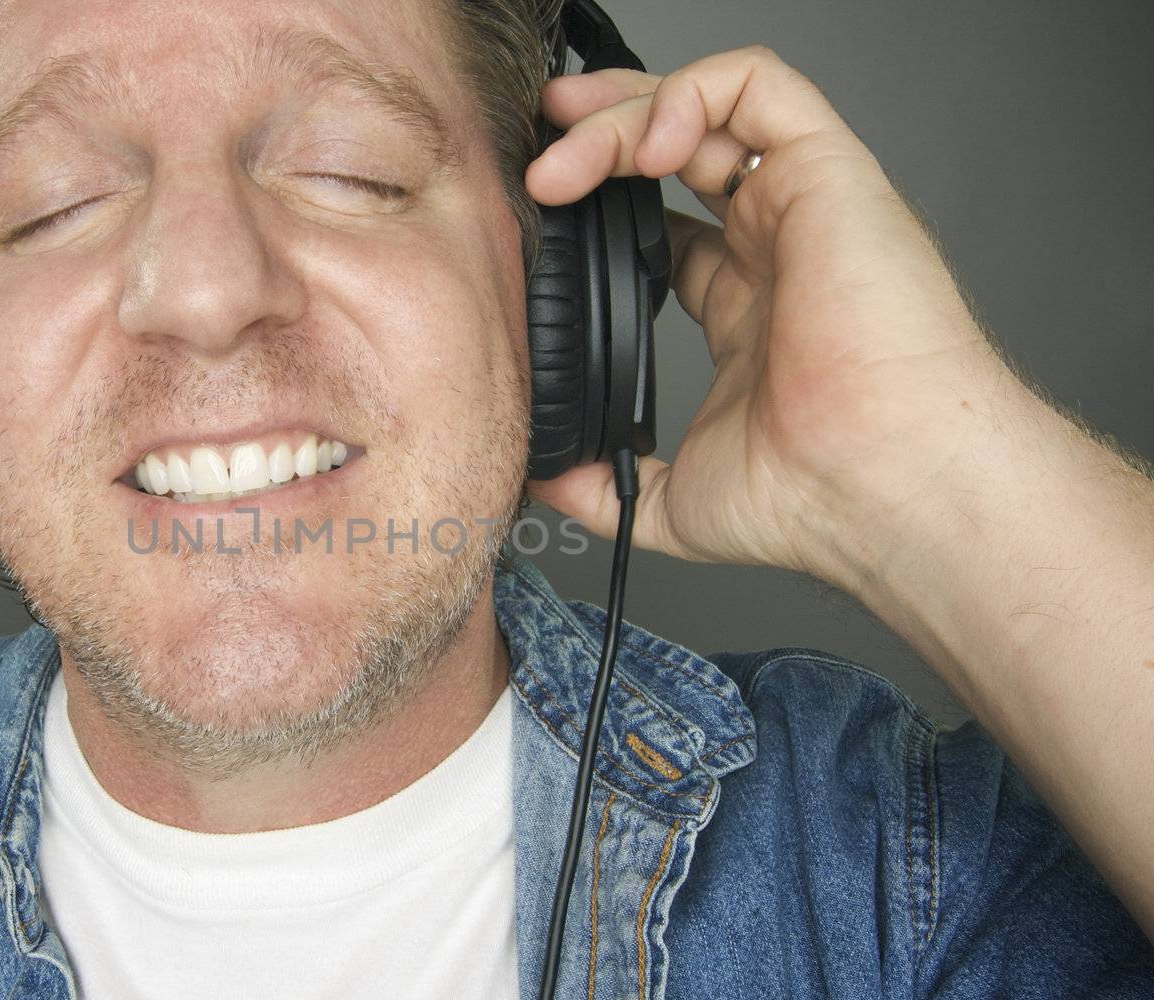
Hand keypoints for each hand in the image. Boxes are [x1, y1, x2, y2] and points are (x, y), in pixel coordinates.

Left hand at [524, 45, 1006, 582]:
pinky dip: (690, 90)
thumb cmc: (812, 498)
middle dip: (600, 132)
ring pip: (707, 107)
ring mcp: (798, 207)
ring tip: (565, 161)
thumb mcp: (669, 500)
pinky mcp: (825, 173)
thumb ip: (602, 485)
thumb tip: (543, 477)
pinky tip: (647, 144)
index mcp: (745, 310)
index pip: (666, 230)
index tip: (536, 223)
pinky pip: (758, 84)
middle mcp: (774, 248)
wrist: (877, 488)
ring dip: (622, 114)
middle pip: (680, 150)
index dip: (599, 210)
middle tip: (538, 150)